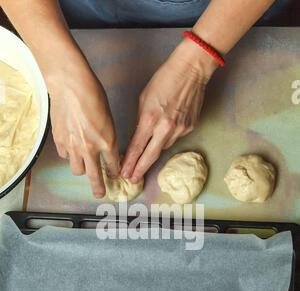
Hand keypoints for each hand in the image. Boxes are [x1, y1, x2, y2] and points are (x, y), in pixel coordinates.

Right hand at [48, 60, 119, 197]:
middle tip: (100, 194)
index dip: (115, 172)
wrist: (69, 85)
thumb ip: (107, 135)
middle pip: (95, 176)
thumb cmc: (92, 94)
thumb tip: (106, 146)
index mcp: (107, 141)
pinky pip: (65, 156)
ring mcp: (74, 146)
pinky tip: (71, 150)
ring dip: (82, 171)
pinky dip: (69, 155)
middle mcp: (91, 147)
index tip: (115, 176)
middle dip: (98, 188)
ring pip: (77, 170)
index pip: (113, 164)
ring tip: (83, 169)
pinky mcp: (60, 141)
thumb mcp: (108, 116)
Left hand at [121, 39, 216, 182]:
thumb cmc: (164, 79)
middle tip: (132, 179)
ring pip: (163, 146)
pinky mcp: (190, 128)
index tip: (124, 173)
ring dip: (155, 148)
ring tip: (149, 146)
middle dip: (139, 169)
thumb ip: (141, 121)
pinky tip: (168, 126)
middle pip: (150, 156)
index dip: (129, 162)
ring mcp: (180, 129)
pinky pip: (175, 138)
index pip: (136, 147)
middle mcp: (166, 128)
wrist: (191, 70)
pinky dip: (169, 136)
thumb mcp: (143, 99)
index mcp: (150, 119)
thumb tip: (139, 139)